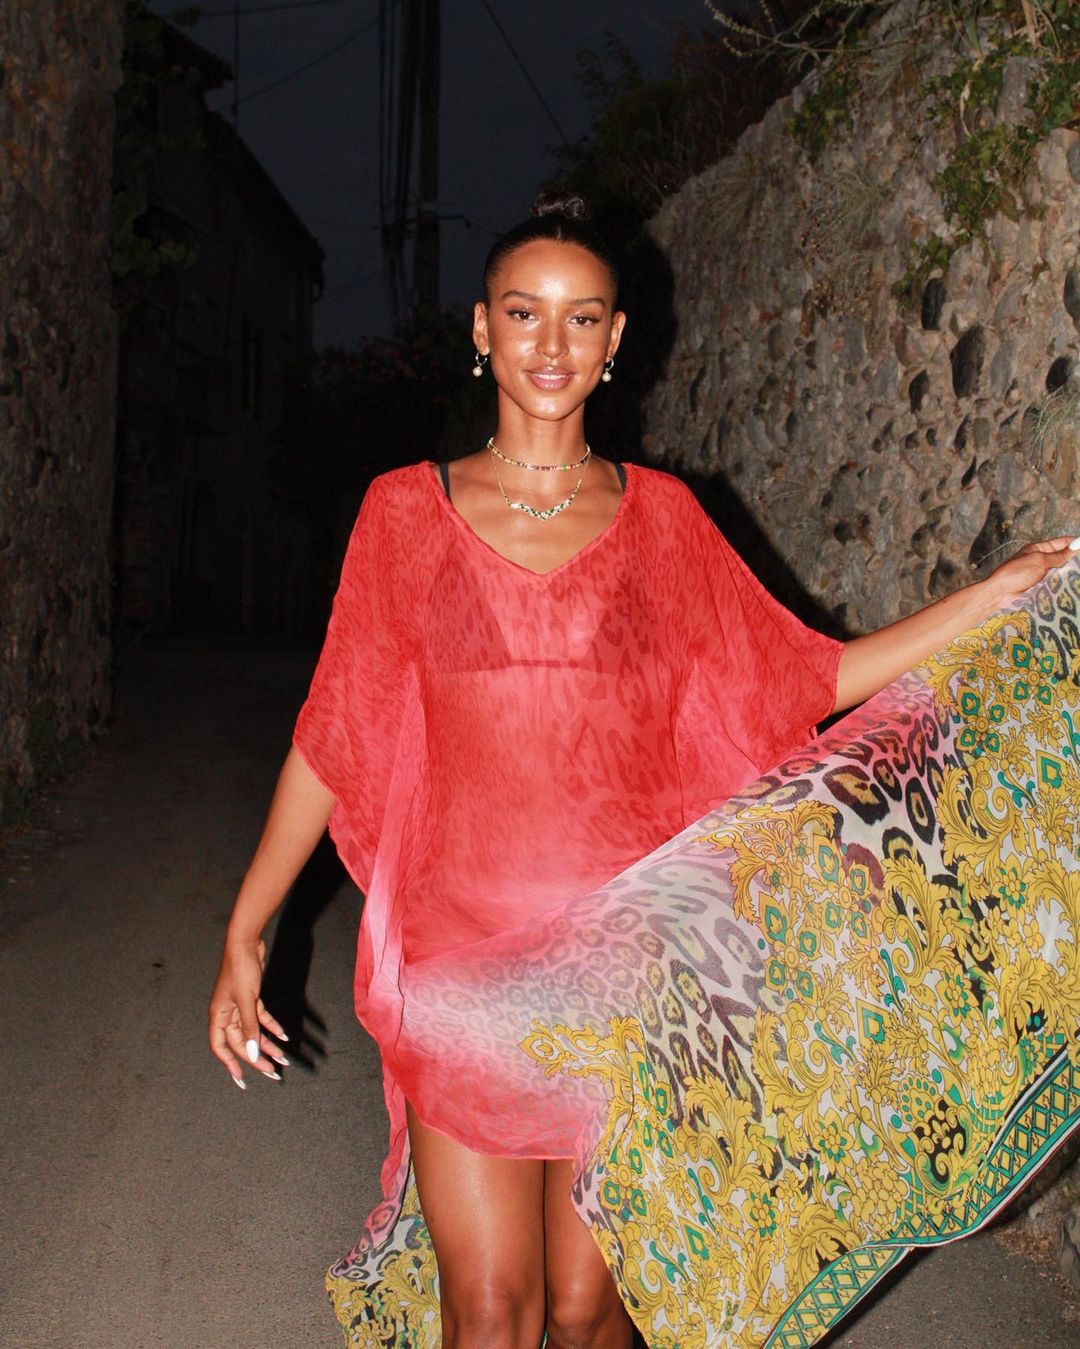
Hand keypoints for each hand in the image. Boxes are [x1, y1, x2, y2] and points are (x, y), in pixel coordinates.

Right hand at [208, 936, 289, 1088]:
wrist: (245, 943)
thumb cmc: (240, 969)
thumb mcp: (246, 1000)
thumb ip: (249, 1027)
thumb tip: (252, 1054)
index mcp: (218, 1016)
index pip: (220, 1047)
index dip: (230, 1063)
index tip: (241, 1079)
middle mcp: (227, 1013)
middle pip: (241, 1042)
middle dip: (257, 1057)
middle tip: (272, 1071)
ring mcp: (239, 1006)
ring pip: (253, 1031)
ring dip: (267, 1044)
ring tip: (282, 1057)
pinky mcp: (251, 998)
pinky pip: (260, 1018)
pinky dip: (271, 1026)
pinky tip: (283, 1035)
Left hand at [982, 536, 1079, 607]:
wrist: (1000, 593)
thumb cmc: (1016, 573)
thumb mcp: (1039, 561)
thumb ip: (1057, 556)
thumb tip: (1075, 548)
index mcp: (1038, 549)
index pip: (1061, 543)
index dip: (1074, 544)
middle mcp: (1040, 560)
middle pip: (1062, 558)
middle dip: (1074, 560)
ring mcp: (1040, 574)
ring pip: (1060, 571)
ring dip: (1069, 573)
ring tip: (1078, 576)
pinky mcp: (1040, 587)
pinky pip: (1055, 583)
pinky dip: (1062, 583)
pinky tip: (1071, 585)